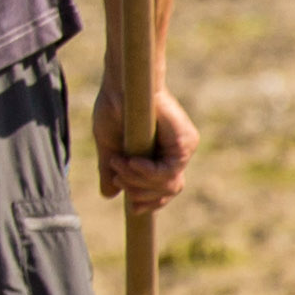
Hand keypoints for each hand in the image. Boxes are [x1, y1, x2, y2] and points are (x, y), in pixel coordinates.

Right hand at [94, 85, 197, 209]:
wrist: (122, 85)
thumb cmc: (114, 109)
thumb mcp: (109, 146)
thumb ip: (111, 171)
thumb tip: (109, 195)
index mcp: (159, 157)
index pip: (163, 191)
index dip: (150, 204)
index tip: (132, 209)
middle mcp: (174, 155)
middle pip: (168, 192)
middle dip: (141, 194)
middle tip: (119, 179)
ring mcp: (182, 149)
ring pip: (169, 185)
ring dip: (139, 181)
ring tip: (120, 165)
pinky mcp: (185, 142)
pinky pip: (169, 171)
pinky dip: (148, 172)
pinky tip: (132, 162)